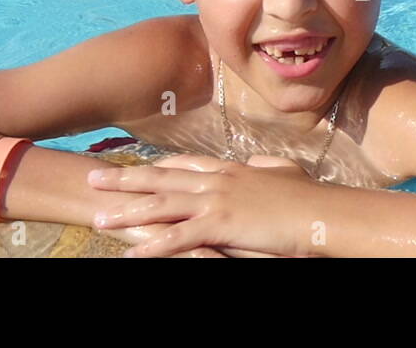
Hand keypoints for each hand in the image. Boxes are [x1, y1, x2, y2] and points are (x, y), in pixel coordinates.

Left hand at [88, 153, 321, 257]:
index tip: (134, 165)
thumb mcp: (285, 172)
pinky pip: (179, 236)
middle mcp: (218, 180)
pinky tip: (134, 252)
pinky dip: (154, 245)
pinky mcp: (221, 224)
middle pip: (162, 178)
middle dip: (126, 179)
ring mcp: (217, 201)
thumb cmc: (308, 197)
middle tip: (95, 179)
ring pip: (162, 204)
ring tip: (99, 218)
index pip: (184, 164)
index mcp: (231, 169)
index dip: (157, 166)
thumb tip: (255, 163)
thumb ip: (265, 166)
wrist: (321, 212)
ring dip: (128, 211)